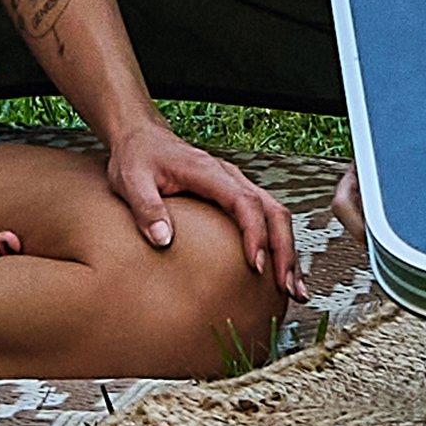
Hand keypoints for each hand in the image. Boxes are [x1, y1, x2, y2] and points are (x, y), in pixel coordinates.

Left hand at [106, 125, 301, 303]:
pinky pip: (265, 219)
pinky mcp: (234, 196)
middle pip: (272, 211)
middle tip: (287, 287)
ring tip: (293, 289)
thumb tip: (164, 240)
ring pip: (275, 216)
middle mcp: (229, 177)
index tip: (257, 266)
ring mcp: (235, 186)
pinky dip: (278, 245)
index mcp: (208, 172)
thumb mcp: (131, 180)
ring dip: (288, 251)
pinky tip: (279, 272)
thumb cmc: (137, 157)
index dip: (255, 234)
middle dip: (284, 250)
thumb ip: (146, 208)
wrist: (141, 136)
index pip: (244, 202)